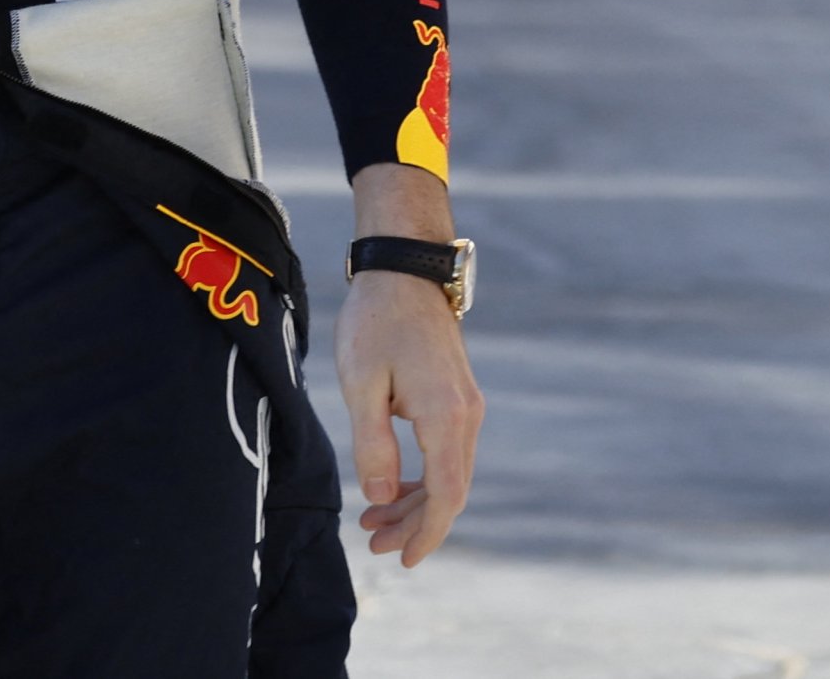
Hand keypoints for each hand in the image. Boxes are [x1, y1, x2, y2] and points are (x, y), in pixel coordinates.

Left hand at [334, 269, 481, 563]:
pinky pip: (447, 451)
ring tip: (373, 521)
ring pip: (450, 472)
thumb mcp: (362, 383)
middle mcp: (467, 414)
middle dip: (415, 525)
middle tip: (372, 544)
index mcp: (446, 415)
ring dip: (416, 502)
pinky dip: (422, 476)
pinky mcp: (457, 395)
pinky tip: (392, 485)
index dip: (427, 533)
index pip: (447, 494)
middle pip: (451, 490)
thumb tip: (379, 495)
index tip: (403, 561)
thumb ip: (372, 443)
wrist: (405, 268)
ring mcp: (467, 404)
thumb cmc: (377, 320)